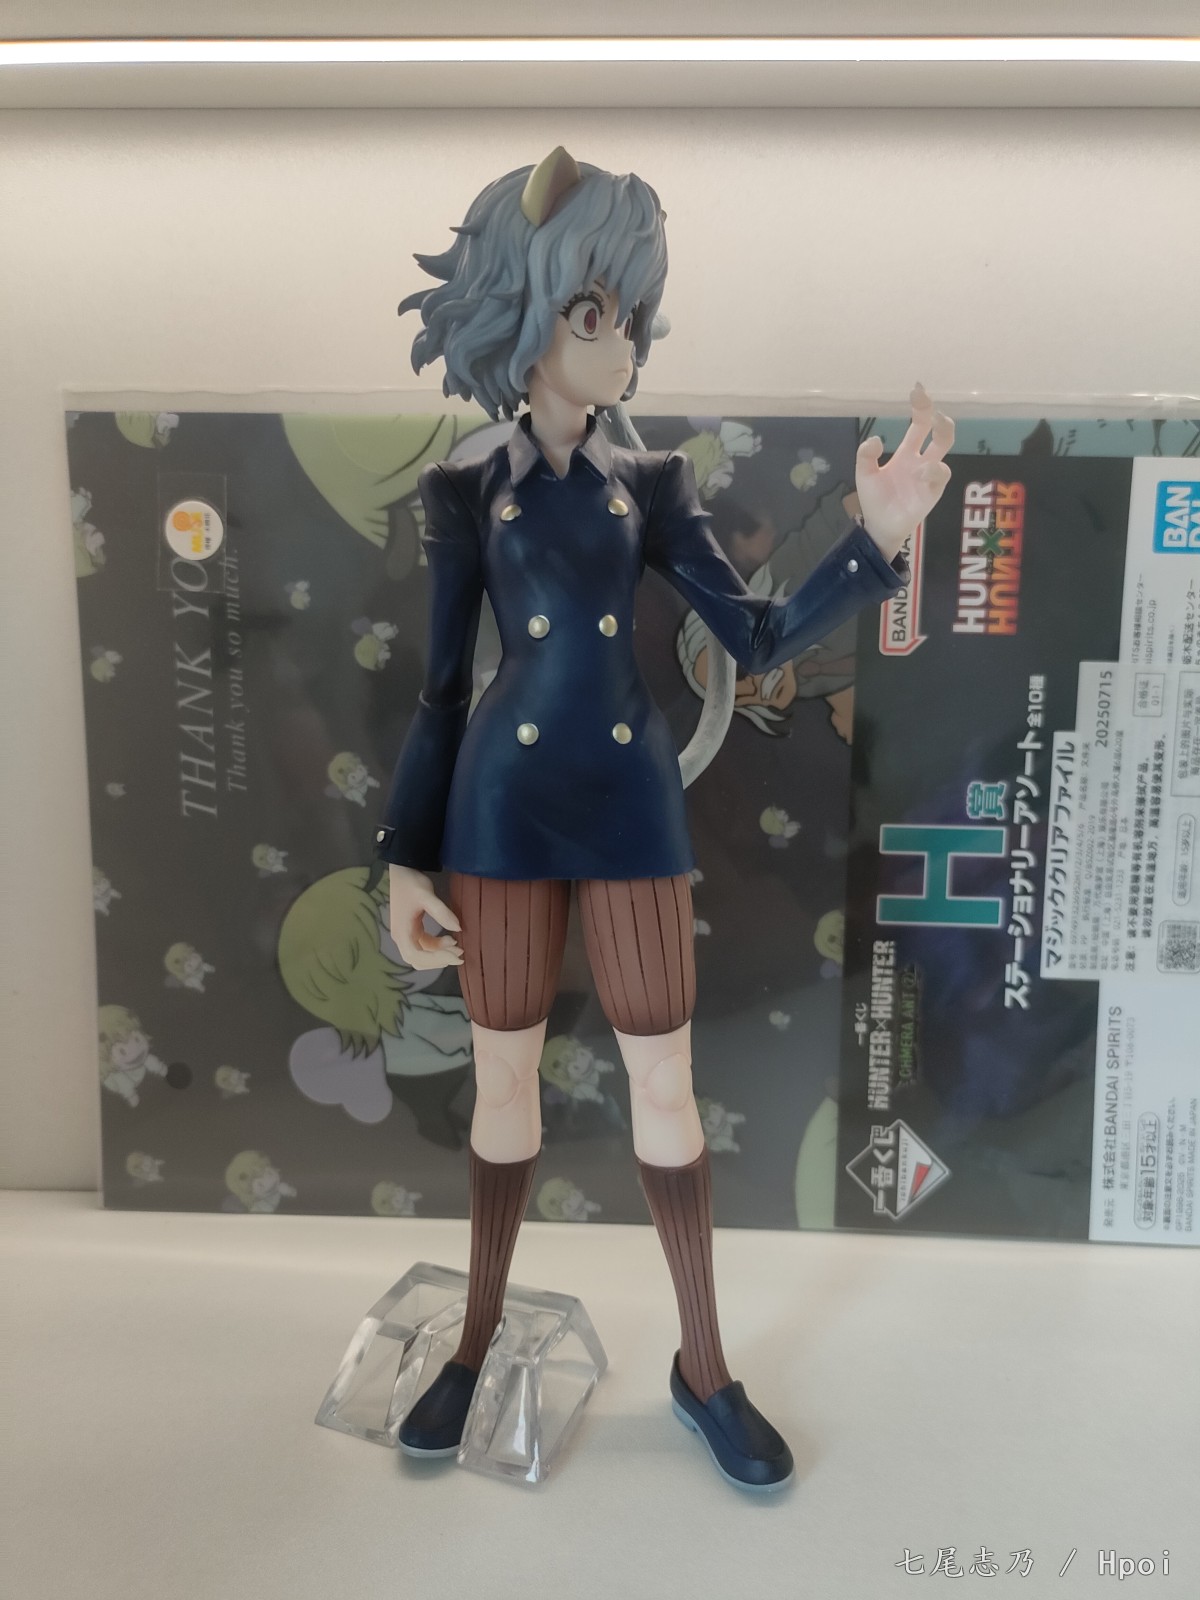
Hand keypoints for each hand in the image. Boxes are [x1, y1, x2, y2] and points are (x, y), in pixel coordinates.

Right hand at [387, 864, 463, 968]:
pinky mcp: (412, 931)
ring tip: (457, 947)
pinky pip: (424, 947)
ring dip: (439, 955)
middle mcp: (401, 937)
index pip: (416, 955)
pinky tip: (449, 939)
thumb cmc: (412, 883)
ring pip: (422, 956)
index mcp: (402, 931)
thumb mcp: (427, 896)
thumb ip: (442, 913)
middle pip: (418, 961)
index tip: (455, 954)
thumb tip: (458, 928)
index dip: (436, 959)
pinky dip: (437, 948)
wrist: (403, 872)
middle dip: (438, 961)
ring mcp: (406, 935)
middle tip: (459, 955)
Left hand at [855, 382, 953, 565]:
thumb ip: (866, 455)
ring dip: (941, 435)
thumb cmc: (875, 500)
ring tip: (933, 428)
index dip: (922, 406)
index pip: (920, 424)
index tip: (918, 389)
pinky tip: (919, 472)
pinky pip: (941, 475)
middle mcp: (922, 460)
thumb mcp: (864, 474)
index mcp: (907, 452)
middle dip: (940, 418)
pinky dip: (932, 469)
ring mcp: (929, 475)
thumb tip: (877, 438)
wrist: (878, 527)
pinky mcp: (932, 492)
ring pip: (946, 449)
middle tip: (933, 410)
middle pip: (940, 433)